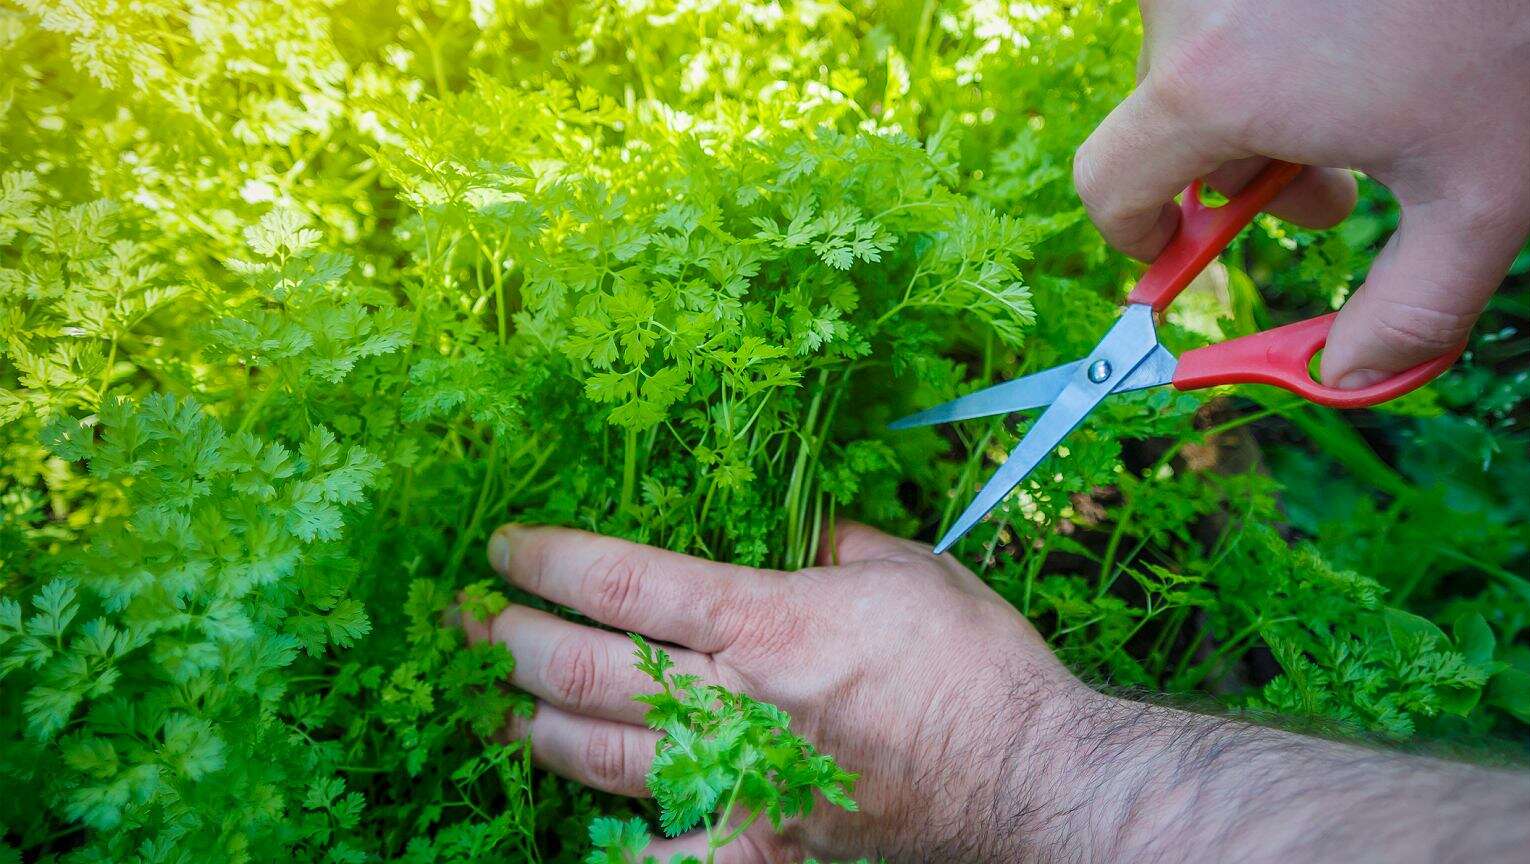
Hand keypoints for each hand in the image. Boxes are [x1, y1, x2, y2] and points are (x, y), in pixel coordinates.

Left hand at [468, 522, 1083, 861]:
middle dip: (507, 641)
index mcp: (766, 621)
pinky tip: (577, 842)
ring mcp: (741, 784)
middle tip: (463, 620)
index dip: (551, 561)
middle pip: (586, 671)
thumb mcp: (908, 565)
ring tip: (491, 705)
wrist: (1027, 774)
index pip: (626, 584)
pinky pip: (671, 863)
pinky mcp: (765, 844)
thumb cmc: (973, 661)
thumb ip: (832, 538)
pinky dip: (619, 855)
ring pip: (602, 758)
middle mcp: (735, 704)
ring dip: (533, 728)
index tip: (505, 546)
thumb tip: (792, 524)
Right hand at [1074, 0, 1529, 387]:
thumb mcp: (1482, 195)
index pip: (1108, 185)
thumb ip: (1413, 309)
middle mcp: (1191, 12)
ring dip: (1259, 98)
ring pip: (1197, 61)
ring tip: (1361, 95)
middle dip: (1239, 171)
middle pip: (1164, 123)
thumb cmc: (1515, 34)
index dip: (1139, 236)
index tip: (1183, 252)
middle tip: (1336, 183)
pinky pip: (1224, 14)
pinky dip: (1270, 41)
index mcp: (1213, 88)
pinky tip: (1354, 41)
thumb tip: (1354, 375)